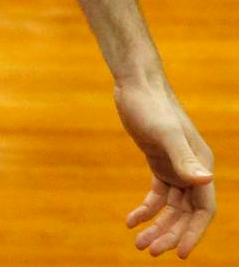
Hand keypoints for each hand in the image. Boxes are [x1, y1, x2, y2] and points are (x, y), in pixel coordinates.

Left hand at [115, 79, 215, 257]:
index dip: (194, 234)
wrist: (135, 84)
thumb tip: (205, 181)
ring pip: (171, 207)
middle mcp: (193, 170)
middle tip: (148, 251)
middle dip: (170, 234)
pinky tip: (130, 221)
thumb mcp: (165, 134)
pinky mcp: (158, 162)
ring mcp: (176, 167)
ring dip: (157, 226)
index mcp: (202, 166)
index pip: (203, 211)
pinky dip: (146, 209)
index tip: (180, 254)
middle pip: (186, 213)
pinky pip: (157, 194)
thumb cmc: (151, 106)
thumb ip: (183, 159)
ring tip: (138, 243)